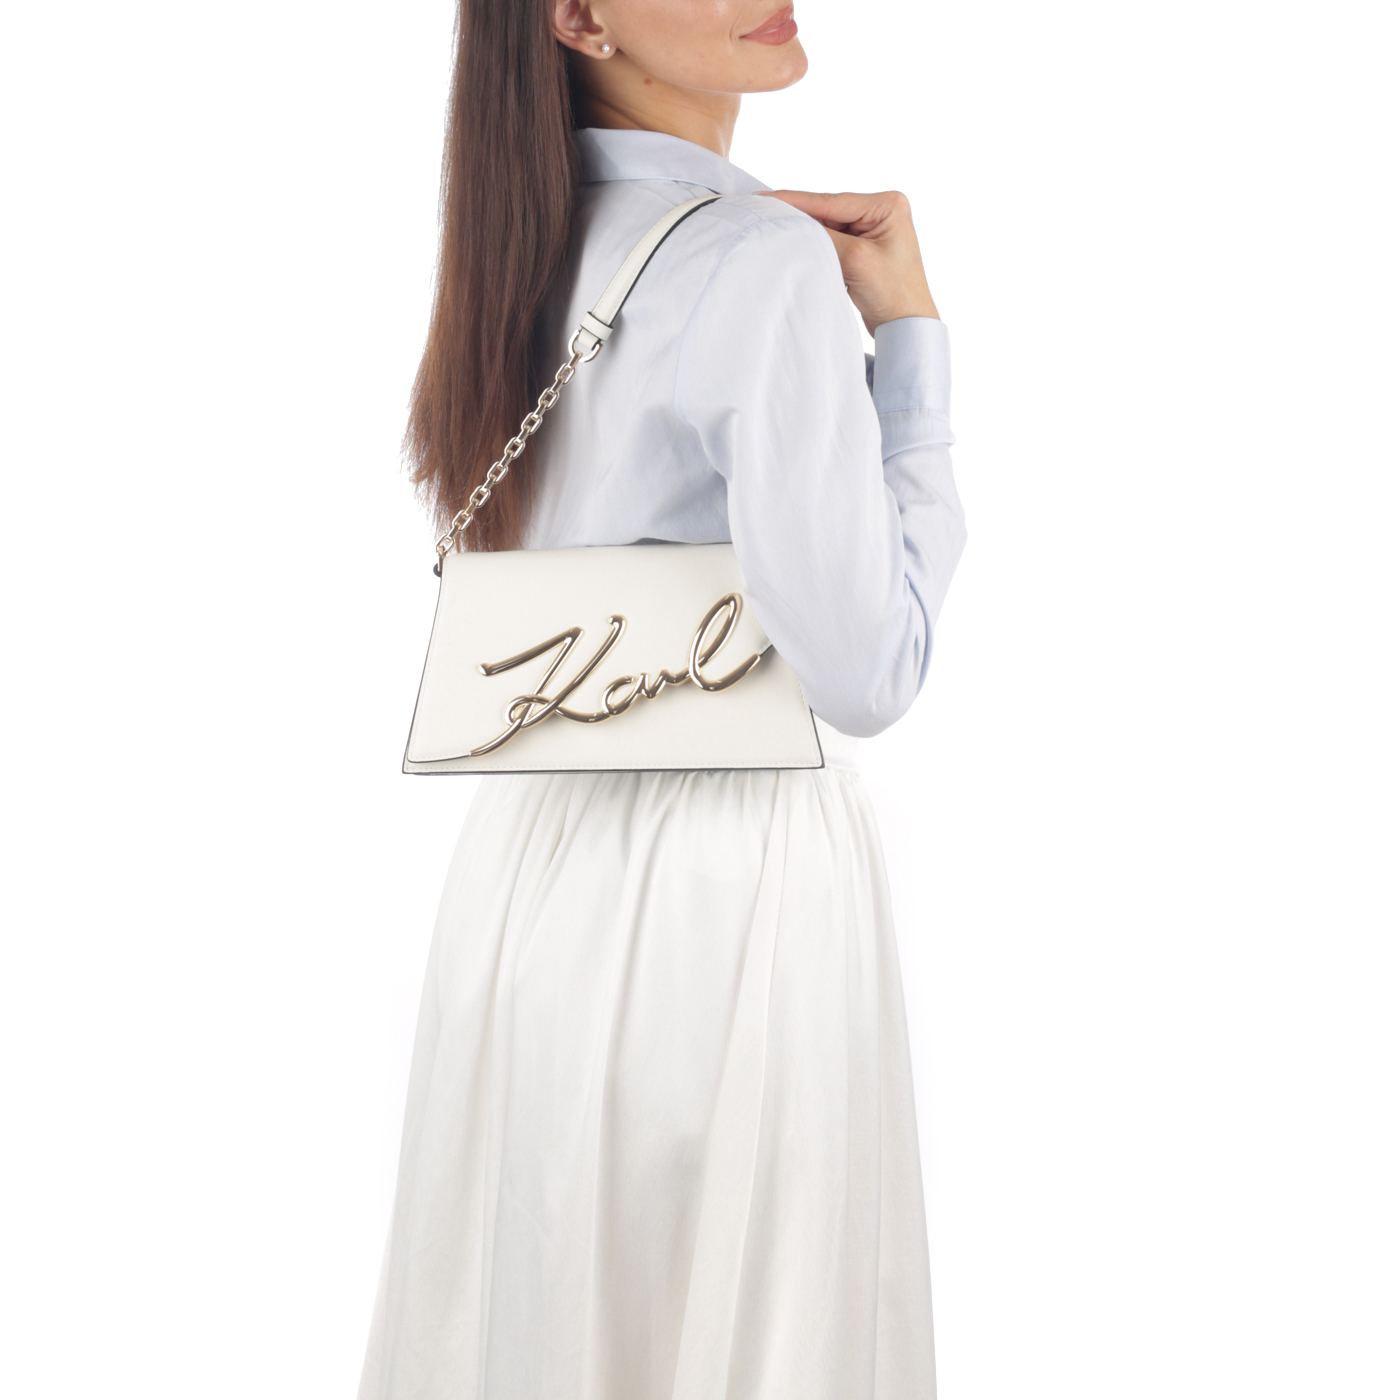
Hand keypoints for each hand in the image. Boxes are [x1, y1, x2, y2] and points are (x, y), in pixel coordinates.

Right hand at [761, 188, 939, 333]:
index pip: (832, 201)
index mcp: (888, 205)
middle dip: (800, 216)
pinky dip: (816, 245)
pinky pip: (832, 241)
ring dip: (807, 232)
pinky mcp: (863, 249)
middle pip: (828, 211)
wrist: (908, 327)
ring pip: (828, 227)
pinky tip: (797, 244)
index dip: (797, 201)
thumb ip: (825, 238)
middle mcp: (881, 212)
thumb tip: (793, 224)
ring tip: (776, 230)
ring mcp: (872, 230)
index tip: (765, 198)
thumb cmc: (896, 294)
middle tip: (763, 214)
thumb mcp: (856, 260)